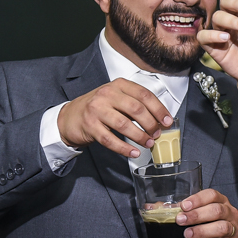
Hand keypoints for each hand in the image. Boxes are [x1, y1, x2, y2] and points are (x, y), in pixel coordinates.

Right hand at [57, 79, 172, 157]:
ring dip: (140, 137)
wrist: (70, 116)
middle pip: (136, 109)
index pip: (144, 94)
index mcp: (118, 85)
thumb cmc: (98, 108)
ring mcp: (96, 110)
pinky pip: (110, 140)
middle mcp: (107, 94)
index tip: (167, 121)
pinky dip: (124, 148)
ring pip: (124, 125)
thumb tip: (160, 119)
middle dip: (151, 124)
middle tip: (157, 134)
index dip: (159, 109)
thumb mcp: (116, 98)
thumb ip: (135, 105)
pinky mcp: (90, 126)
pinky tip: (134, 152)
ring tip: (148, 143)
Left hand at [178, 189, 237, 237]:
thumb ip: (179, 211)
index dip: (198, 199)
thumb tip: (152, 208)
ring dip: (202, 231)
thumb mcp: (199, 217)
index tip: (184, 205)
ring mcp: (233, 232)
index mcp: (221, 202)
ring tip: (187, 234)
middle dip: (197, 215)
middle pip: (217, 210)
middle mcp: (230, 215)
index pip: (212, 195)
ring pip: (221, 228)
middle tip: (180, 220)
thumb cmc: (210, 228)